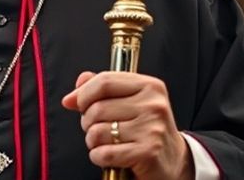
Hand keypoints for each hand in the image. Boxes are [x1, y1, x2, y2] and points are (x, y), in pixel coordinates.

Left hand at [62, 71, 193, 179]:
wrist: (173, 161)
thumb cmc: (146, 129)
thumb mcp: (129, 102)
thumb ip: (102, 91)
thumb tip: (71, 97)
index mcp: (149, 86)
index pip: (104, 81)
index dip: (84, 93)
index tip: (78, 103)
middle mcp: (153, 104)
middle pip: (97, 108)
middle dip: (87, 122)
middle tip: (97, 128)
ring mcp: (152, 128)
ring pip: (97, 131)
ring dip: (93, 141)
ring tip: (106, 142)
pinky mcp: (148, 152)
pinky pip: (105, 153)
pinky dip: (98, 157)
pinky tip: (109, 156)